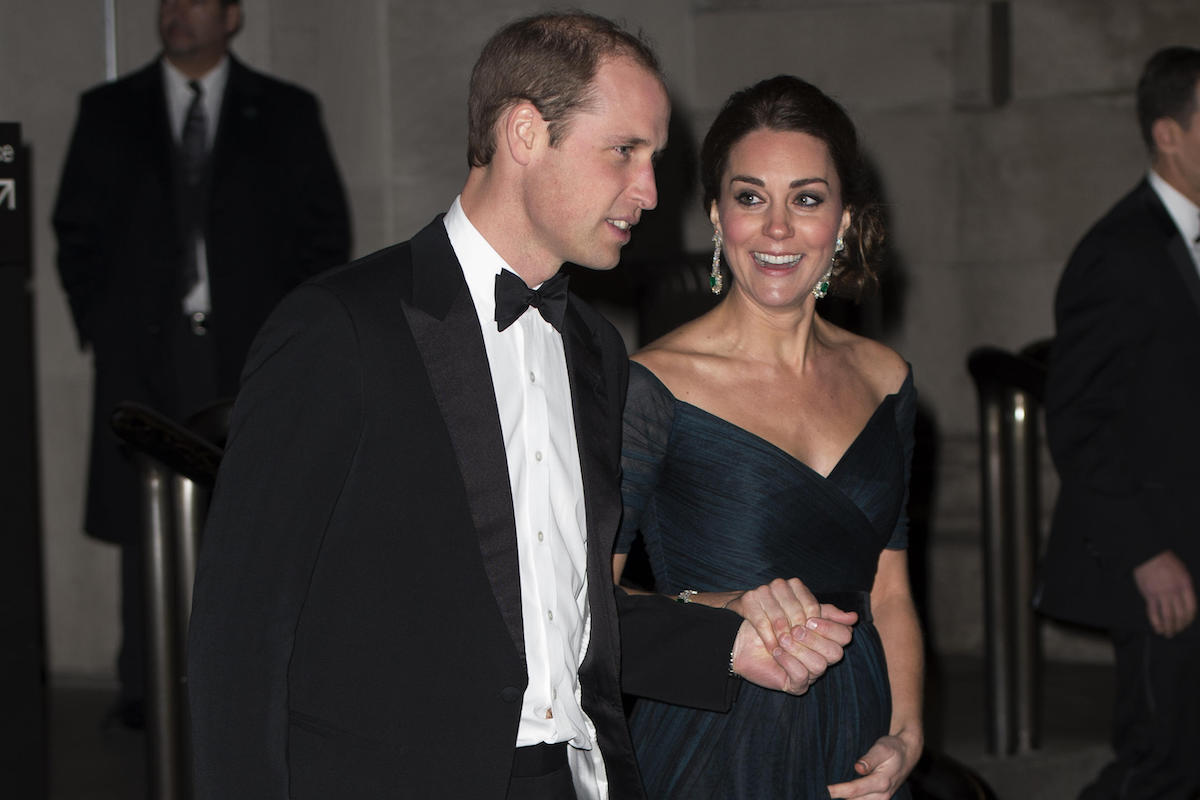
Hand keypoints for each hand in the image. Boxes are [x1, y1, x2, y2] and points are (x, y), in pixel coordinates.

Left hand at [728, 578, 855, 694]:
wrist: (741, 636)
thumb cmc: (769, 621)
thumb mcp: (796, 608)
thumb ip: (821, 609)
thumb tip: (853, 617)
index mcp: (826, 638)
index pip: (845, 636)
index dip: (829, 626)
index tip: (808, 618)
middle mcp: (822, 657)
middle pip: (836, 653)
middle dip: (814, 638)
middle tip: (794, 629)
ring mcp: (810, 673)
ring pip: (820, 665)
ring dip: (799, 649)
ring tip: (781, 639)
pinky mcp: (795, 685)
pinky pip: (802, 677)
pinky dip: (788, 661)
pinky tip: (775, 651)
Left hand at [827, 731, 920, 799]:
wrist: (908, 754)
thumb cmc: (893, 748)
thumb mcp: (882, 748)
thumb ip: (870, 759)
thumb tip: (858, 768)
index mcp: (881, 782)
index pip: (853, 790)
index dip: (836, 791)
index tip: (823, 790)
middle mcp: (881, 796)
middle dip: (837, 798)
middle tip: (817, 792)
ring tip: (824, 794)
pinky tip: (839, 795)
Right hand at [1133, 550, 1195, 636]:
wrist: (1148, 554)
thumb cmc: (1166, 561)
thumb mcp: (1182, 572)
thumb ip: (1185, 587)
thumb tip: (1185, 601)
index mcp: (1185, 585)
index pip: (1191, 608)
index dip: (1189, 619)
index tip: (1186, 624)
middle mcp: (1175, 591)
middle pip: (1180, 614)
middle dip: (1179, 626)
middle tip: (1176, 631)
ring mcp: (1162, 593)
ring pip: (1168, 616)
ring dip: (1169, 627)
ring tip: (1168, 633)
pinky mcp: (1149, 595)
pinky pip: (1153, 612)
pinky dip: (1156, 622)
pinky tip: (1157, 628)